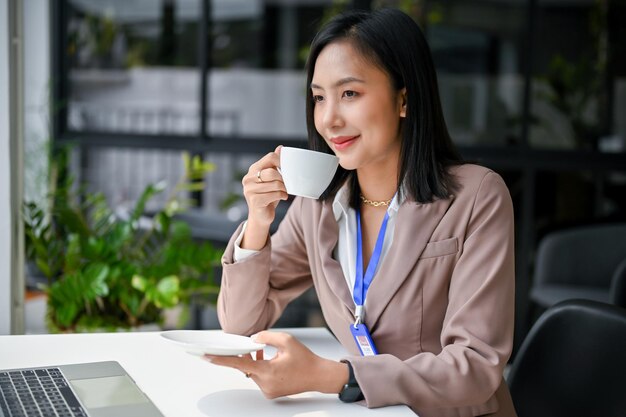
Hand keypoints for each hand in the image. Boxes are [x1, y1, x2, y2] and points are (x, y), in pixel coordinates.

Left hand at [204, 331, 347, 398]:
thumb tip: (252, 339)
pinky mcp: (271, 393)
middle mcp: (265, 384)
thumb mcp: (286, 340)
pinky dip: (261, 369)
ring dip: (255, 362)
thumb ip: (266, 337)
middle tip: (253, 347)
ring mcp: (268, 390)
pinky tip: (270, 361)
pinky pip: (259, 378)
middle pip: (246, 367)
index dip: (221, 360)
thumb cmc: (305, 359)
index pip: (239, 364)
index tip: (207, 357)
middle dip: (247, 356)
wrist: (318, 376)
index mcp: (267, 371)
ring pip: (253, 372)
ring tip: (268, 354)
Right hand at [240, 146, 288, 248]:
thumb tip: (280, 147)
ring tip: (284, 192)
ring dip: (284, 189)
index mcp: (253, 169)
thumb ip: (274, 164)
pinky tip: (282, 197)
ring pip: (275, 184)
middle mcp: (248, 178)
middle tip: (286, 184)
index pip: (270, 157)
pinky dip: (282, 196)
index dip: (282, 162)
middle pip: (272, 172)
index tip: (287, 170)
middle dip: (283, 179)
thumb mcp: (272, 179)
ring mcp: (249, 190)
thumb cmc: (268, 195)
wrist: (261, 216)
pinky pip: (274, 195)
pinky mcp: (254, 201)